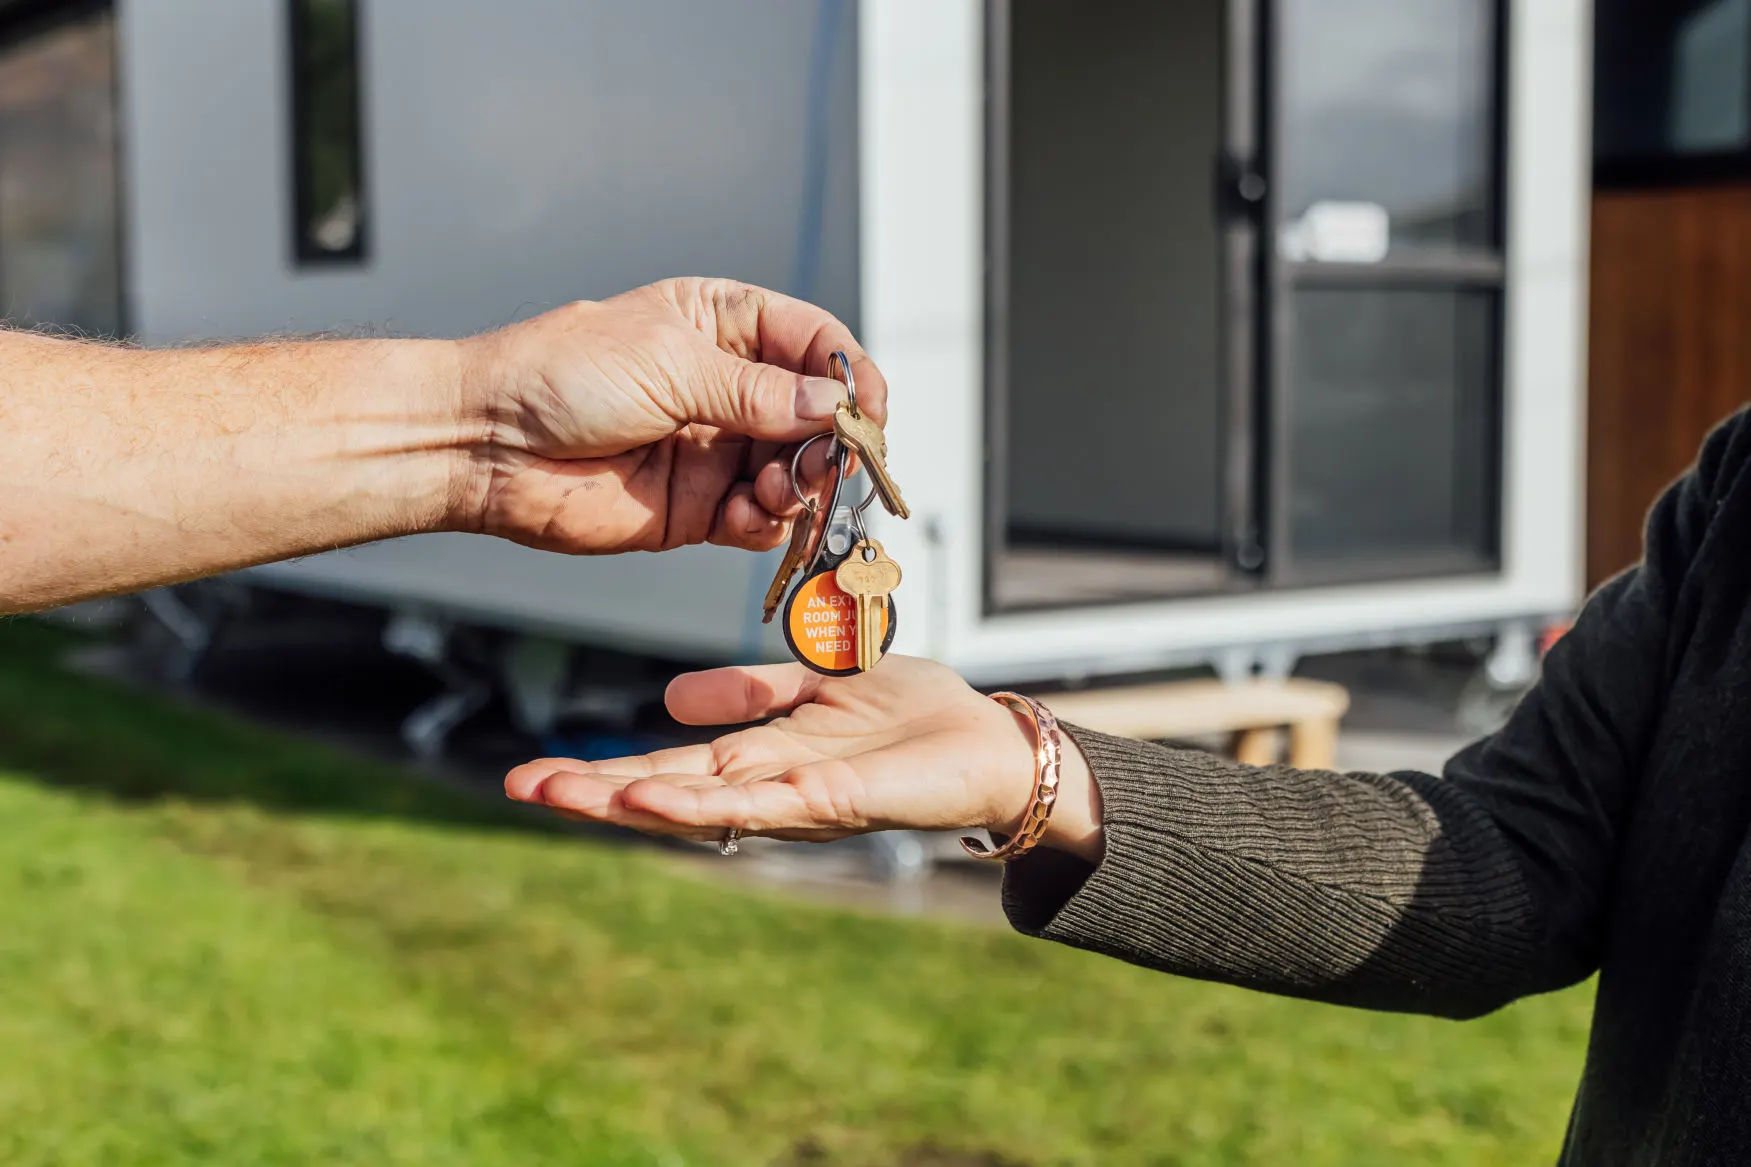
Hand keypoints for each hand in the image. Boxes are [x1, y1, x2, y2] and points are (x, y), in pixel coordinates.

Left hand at [455, 278, 882, 554]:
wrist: (488, 446)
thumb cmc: (559, 377)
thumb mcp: (668, 363)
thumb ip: (756, 392)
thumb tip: (832, 407)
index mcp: (723, 326)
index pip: (814, 343)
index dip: (849, 375)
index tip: (868, 410)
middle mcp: (729, 388)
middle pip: (817, 415)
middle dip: (830, 441)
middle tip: (826, 462)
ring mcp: (717, 449)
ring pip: (798, 471)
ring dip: (801, 485)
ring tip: (774, 491)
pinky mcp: (700, 508)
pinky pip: (761, 520)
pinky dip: (767, 524)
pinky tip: (744, 517)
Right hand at [503, 657, 1103, 860]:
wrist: (991, 742)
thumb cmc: (915, 716)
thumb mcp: (816, 679)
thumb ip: (750, 687)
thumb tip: (670, 696)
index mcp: (760, 756)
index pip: (664, 764)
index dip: (601, 769)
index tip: (534, 771)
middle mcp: (767, 786)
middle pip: (664, 793)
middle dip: (591, 794)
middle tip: (516, 789)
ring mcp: (795, 800)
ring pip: (696, 807)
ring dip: (625, 803)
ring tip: (558, 797)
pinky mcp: (833, 800)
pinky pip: (758, 803)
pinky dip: (700, 804)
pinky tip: (650, 799)